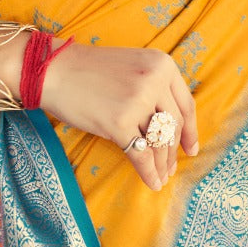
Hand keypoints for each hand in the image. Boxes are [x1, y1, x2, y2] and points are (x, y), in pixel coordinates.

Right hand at [38, 43, 199, 190]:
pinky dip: (148, 172)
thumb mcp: (134, 66)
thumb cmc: (91, 71)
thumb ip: (156, 87)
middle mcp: (155, 80)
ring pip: (159, 142)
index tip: (191, 149)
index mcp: (163, 64)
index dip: (191, 131)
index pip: (186, 104)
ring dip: (162, 164)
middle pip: (174, 125)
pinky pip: (141, 154)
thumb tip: (172, 126)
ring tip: (162, 176)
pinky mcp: (119, 122)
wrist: (56, 70)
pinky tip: (152, 182)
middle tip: (172, 168)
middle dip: (173, 151)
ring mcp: (138, 101)